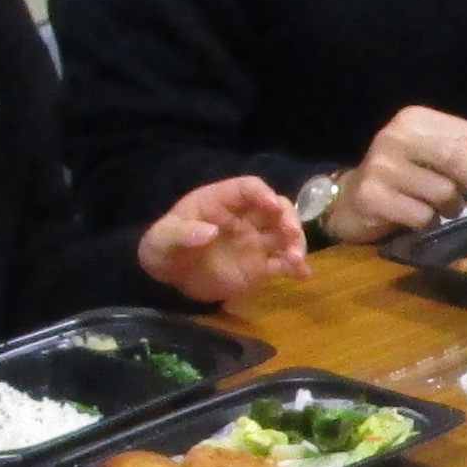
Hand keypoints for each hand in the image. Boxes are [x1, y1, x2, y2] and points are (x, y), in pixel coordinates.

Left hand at [140, 175, 309, 303]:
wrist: (168, 278)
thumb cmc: (164, 248)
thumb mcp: (162, 239)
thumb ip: (181, 233)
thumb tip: (209, 232)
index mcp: (222, 201)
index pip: (249, 188)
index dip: (262, 193)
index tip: (272, 205)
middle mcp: (245, 217)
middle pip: (276, 208)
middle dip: (288, 217)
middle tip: (292, 233)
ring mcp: (255, 242)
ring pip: (285, 235)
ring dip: (296, 243)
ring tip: (294, 259)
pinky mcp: (259, 267)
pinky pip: (282, 263)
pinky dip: (296, 267)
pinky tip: (304, 275)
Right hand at [330, 107, 466, 242]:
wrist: (349, 199)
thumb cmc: (402, 176)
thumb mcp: (429, 151)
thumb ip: (461, 152)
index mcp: (415, 118)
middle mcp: (396, 135)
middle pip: (458, 157)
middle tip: (462, 197)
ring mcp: (381, 165)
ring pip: (443, 191)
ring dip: (449, 207)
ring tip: (437, 208)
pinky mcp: (371, 196)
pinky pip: (422, 215)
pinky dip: (427, 222)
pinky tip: (414, 217)